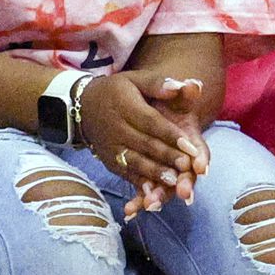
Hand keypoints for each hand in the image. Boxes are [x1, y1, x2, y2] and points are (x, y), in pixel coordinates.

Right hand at [78, 72, 201, 218]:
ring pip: (136, 162)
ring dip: (155, 173)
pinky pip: (126, 174)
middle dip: (167, 157)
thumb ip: (158, 83)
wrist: (83, 106)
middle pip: (145, 144)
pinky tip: (153, 195)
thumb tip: (181, 85)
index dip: (171, 134)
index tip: (191, 145)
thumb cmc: (117, 91)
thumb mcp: (135, 79)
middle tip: (188, 167)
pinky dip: (139, 185)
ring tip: (174, 181)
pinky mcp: (110, 161)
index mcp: (126, 105)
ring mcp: (111, 147)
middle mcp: (117, 128)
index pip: (151, 122)